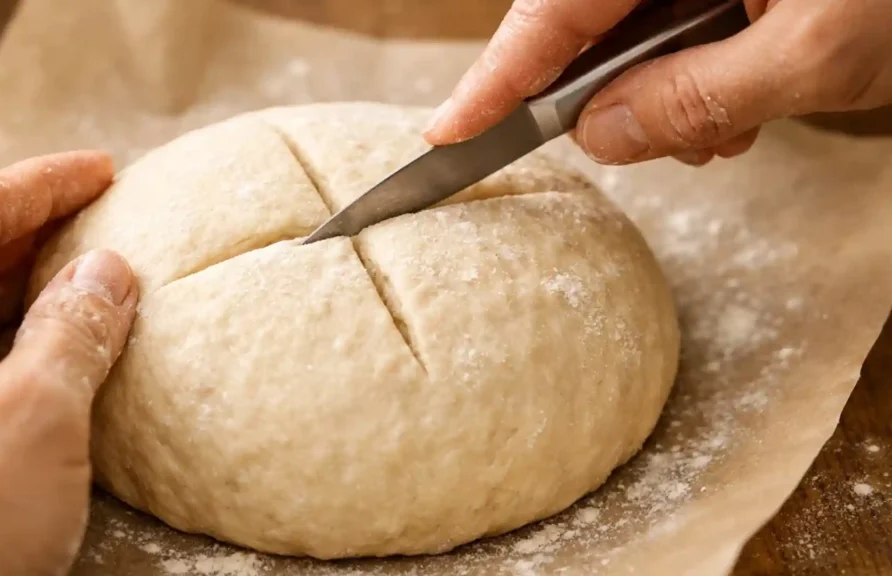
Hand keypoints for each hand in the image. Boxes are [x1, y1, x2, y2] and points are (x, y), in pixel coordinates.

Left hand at [0, 152, 137, 575]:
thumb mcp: (39, 411)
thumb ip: (76, 329)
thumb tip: (107, 270)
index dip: (41, 182)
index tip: (103, 169)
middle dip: (37, 230)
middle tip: (105, 217)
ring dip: (30, 286)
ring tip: (94, 276)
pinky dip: (18, 341)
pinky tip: (64, 351)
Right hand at [424, 0, 891, 165]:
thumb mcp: (817, 50)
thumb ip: (698, 96)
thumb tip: (600, 135)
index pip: (557, 9)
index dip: (498, 75)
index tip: (449, 132)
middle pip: (587, 24)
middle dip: (606, 98)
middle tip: (649, 147)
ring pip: (634, 36)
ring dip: (663, 99)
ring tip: (722, 133)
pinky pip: (680, 33)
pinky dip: (697, 83)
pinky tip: (737, 110)